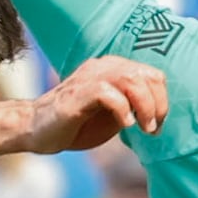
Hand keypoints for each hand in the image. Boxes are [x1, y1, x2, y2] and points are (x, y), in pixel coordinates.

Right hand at [26, 53, 169, 152]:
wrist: (35, 130)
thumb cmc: (74, 125)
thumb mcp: (112, 115)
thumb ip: (132, 107)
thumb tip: (159, 115)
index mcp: (112, 69)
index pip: (151, 74)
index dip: (162, 100)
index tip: (157, 125)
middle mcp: (102, 67)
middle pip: (145, 74)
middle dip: (157, 104)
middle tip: (152, 129)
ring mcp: (88, 78)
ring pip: (131, 79)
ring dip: (144, 106)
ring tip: (143, 127)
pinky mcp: (76, 94)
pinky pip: (108, 92)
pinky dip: (122, 109)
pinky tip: (123, 125)